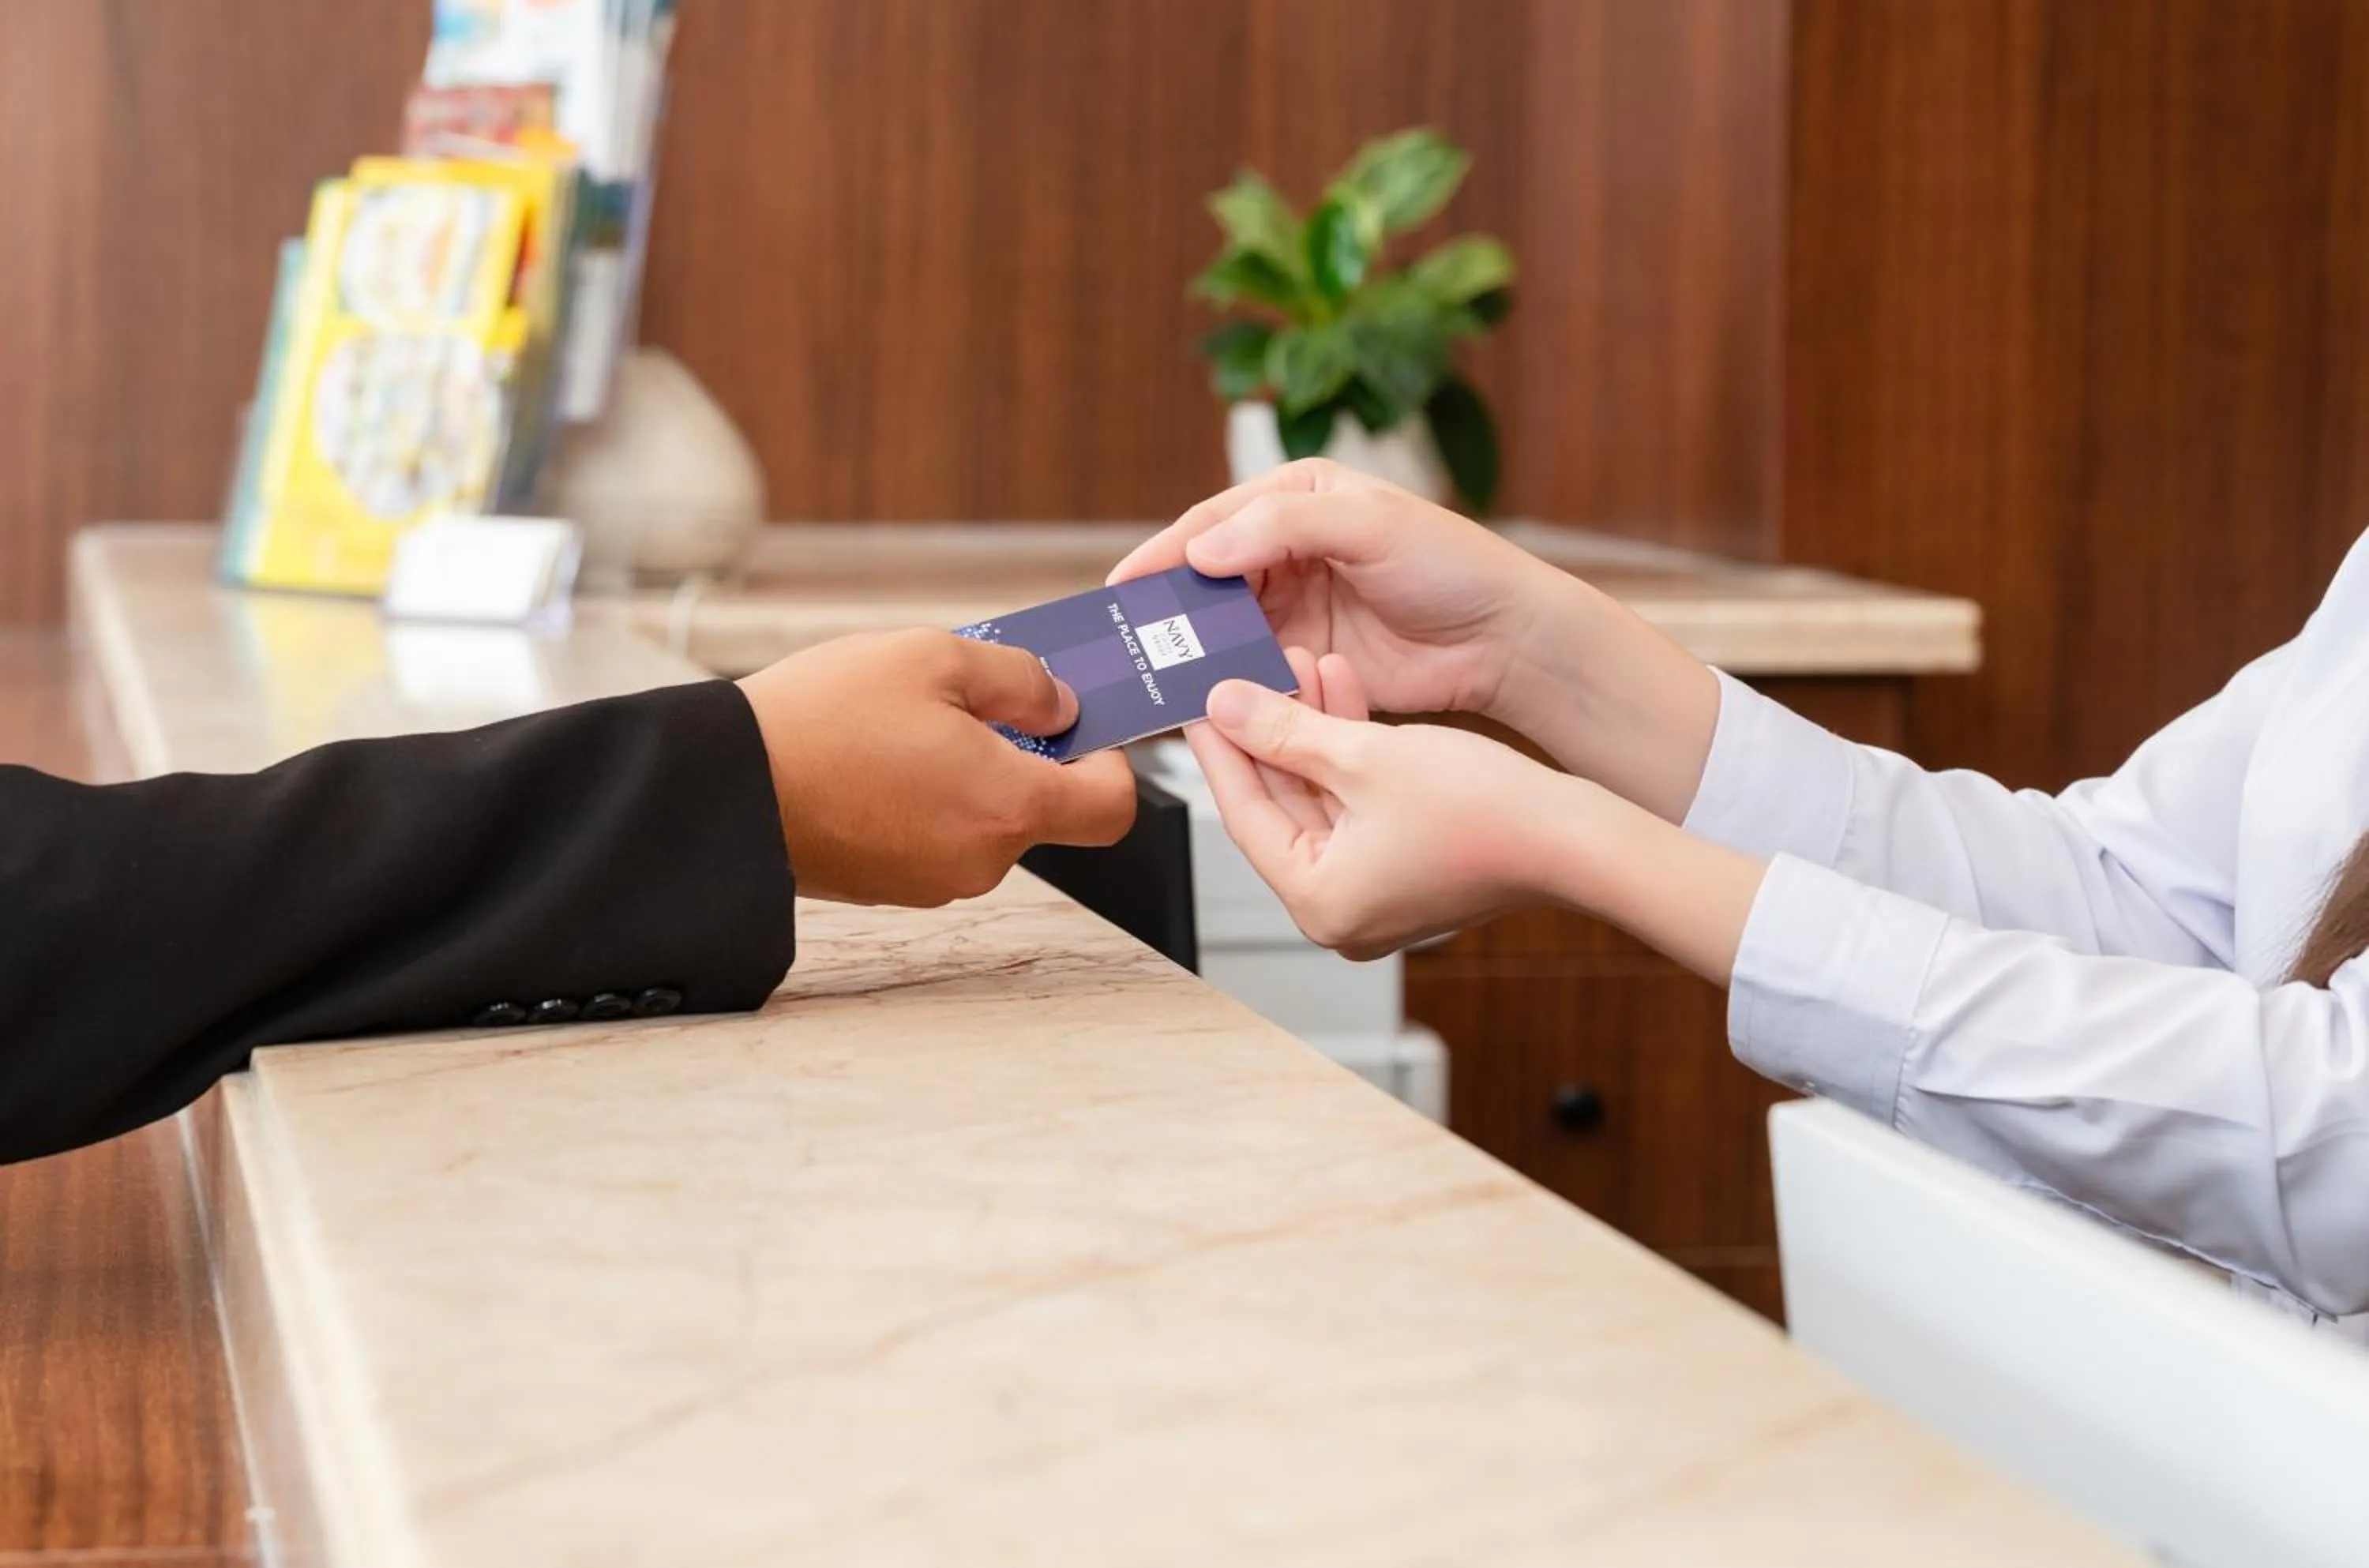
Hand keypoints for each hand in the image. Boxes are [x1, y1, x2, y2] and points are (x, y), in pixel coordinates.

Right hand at [736, 630, 1136, 905]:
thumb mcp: (934, 657)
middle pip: (1041, 808)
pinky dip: (924, 796)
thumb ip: (1021, 680)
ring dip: (965, 771)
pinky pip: (935, 834)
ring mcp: (933, 880)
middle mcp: (980, 860)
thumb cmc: (821, 720)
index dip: (1111, 762)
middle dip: (1019, 751)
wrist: (721, 786)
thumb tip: (1062, 706)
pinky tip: (873, 756)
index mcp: (1006, 807)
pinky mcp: (889, 884)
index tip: (1079, 725)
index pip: (1113, 809)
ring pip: (983, 818)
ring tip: (903, 721)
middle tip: (966, 698)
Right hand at [1109, 459, 1565, 722]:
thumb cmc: (1452, 566)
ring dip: (1193, 648)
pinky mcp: (1307, 661)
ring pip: (1224, 627)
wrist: (1503, 640)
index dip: (1166, 552)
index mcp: (1298, 498)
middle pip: (1208, 577)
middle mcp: (1288, 550)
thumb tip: (1203, 548)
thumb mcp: (1368, 524)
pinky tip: (1202, 697)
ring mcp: (1296, 609)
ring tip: (1153, 670)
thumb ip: (1281, 525)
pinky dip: (1227, 682)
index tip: (1127, 585)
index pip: (1215, 521)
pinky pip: (1252, 670)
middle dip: (1171, 605)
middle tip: (1129, 636)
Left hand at [1186, 649, 1596, 958]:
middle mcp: (1340, 910)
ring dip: (1313, 730)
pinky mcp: (1407, 869)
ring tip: (1301, 659)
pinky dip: (1351, 753)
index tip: (1196, 698)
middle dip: (1270, 728)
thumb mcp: (1365, 756)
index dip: (1218, 746)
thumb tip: (1224, 707)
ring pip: (1322, 797)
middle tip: (1244, 668)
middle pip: (1281, 805)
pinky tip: (1343, 689)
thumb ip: (1285, 731)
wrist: (1575, 836)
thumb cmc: (1483, 809)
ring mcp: (1376, 893)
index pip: (1243, 812)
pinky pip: (1359, 804)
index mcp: (1318, 901)